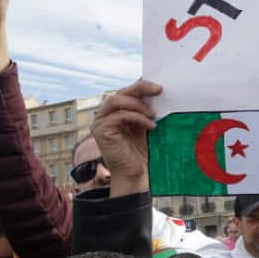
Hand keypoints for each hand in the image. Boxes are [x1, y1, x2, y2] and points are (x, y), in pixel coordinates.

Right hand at [91, 78, 162, 197]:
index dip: (140, 85)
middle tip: (158, 89)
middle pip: (120, 92)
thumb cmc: (140, 151)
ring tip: (153, 113)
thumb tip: (157, 89)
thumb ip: (145, 109)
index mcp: (115, 111)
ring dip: (137, 104)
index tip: (157, 84)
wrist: (134, 173)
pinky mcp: (100, 131)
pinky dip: (137, 118)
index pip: (126, 92)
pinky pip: (120, 116)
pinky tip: (151, 125)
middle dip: (140, 88)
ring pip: (116, 100)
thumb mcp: (145, 125)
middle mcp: (104, 114)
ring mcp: (100, 122)